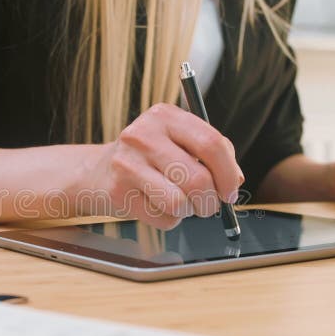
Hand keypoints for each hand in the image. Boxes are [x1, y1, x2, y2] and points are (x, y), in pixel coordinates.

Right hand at [79, 103, 243, 228]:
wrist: (99, 171)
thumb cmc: (150, 159)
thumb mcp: (180, 143)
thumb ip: (214, 154)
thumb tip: (235, 181)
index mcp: (165, 115)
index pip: (211, 143)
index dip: (228, 173)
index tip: (230, 191)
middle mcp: (143, 134)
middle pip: (198, 179)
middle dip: (211, 202)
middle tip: (208, 207)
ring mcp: (127, 162)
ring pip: (179, 203)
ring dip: (188, 211)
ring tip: (179, 203)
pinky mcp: (118, 191)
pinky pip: (161, 217)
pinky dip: (168, 219)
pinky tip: (156, 206)